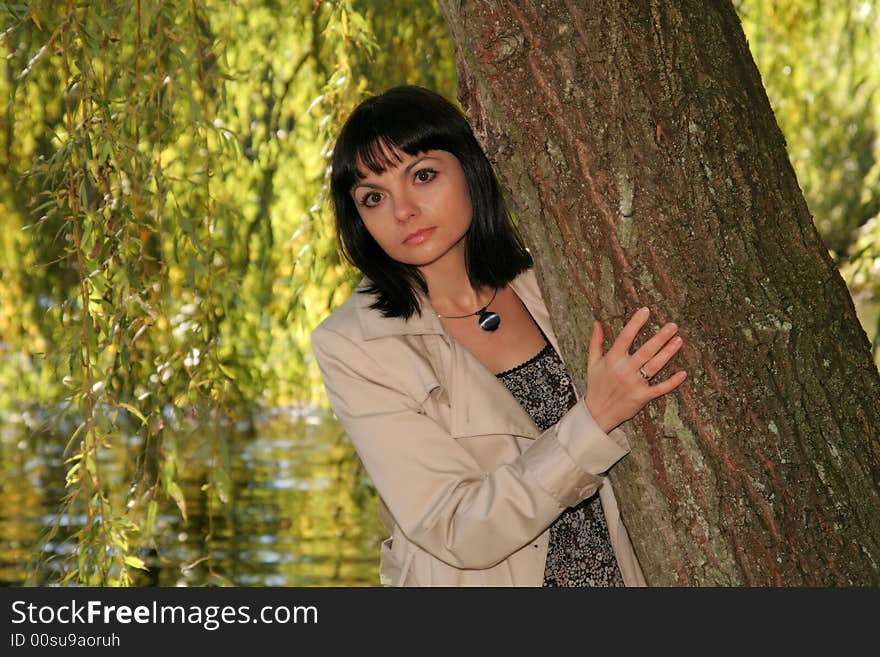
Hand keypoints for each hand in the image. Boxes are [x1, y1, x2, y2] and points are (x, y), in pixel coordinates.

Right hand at [584, 306, 686, 432]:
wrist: (597, 413)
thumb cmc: (596, 385)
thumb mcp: (592, 363)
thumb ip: (596, 342)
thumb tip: (597, 323)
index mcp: (612, 359)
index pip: (625, 337)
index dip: (636, 323)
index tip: (646, 310)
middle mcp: (624, 370)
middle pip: (645, 350)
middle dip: (660, 337)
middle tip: (673, 325)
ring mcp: (634, 384)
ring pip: (654, 366)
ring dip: (668, 353)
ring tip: (679, 340)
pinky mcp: (642, 397)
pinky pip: (660, 388)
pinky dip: (672, 382)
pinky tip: (683, 373)